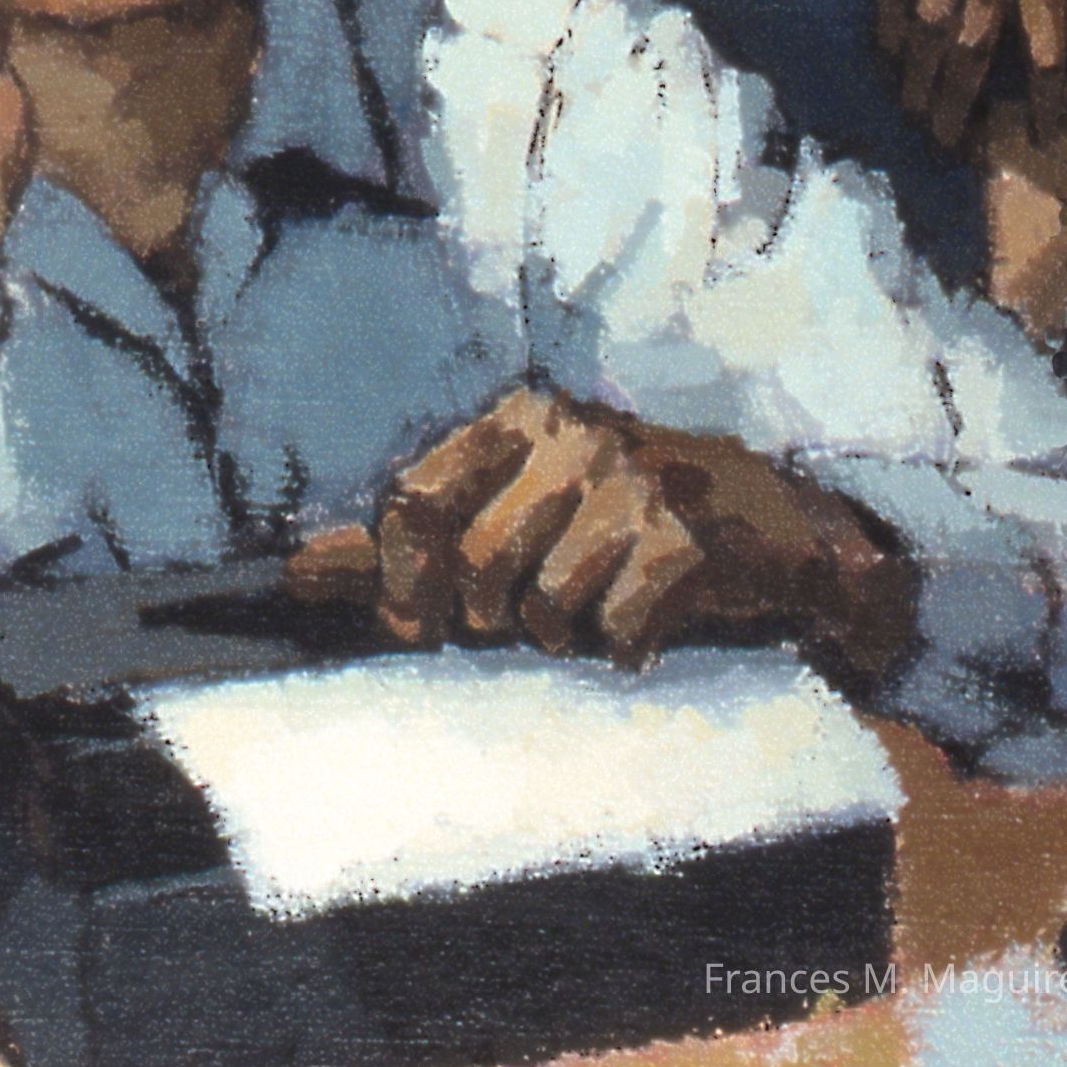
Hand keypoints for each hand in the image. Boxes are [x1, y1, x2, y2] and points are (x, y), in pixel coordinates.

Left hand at [285, 389, 911, 678]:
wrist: (772, 527)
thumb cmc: (621, 520)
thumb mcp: (513, 507)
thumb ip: (406, 537)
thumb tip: (294, 571)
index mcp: (516, 419)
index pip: (411, 501)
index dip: (400, 580)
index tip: (419, 622)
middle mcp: (569, 434)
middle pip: (472, 568)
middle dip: (492, 618)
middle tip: (533, 613)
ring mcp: (632, 481)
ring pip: (543, 608)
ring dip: (564, 635)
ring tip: (598, 607)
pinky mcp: (685, 537)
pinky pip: (615, 631)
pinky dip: (626, 647)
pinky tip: (650, 621)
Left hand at [837, 0, 1066, 147]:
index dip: (890, 33)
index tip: (889, 67)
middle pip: (925, 24)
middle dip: (917, 80)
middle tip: (913, 119)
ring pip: (968, 44)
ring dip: (957, 98)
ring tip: (950, 138)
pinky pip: (1043, 48)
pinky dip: (1046, 93)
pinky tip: (1047, 128)